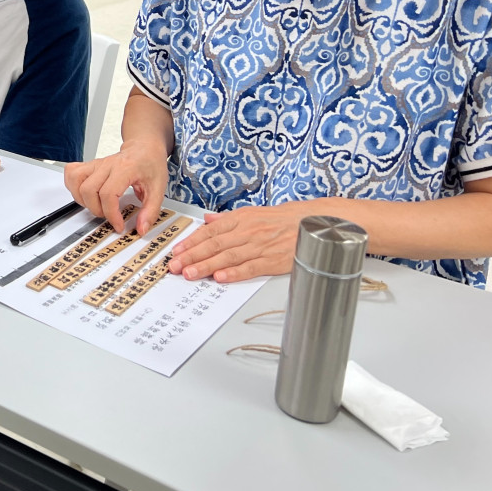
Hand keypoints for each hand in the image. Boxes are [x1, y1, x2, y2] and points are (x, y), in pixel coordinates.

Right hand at [63, 138, 169, 234]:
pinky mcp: (90, 164)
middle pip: (89, 190)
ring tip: (96, 206)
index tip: (118, 224)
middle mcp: (108, 164)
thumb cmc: (150, 164)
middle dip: (96, 210)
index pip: (108, 193)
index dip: (111, 214)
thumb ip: (150, 210)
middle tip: (109, 216)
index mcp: (125, 168)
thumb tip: (141, 228)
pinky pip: (72, 172)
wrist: (144, 147)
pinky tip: (83, 194)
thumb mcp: (158, 189)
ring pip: (76, 181)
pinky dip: (72, 186)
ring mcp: (97, 163)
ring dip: (82, 199)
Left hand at [168, 202, 331, 282]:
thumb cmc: (285, 218)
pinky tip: (220, 277)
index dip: (191, 242)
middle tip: (174, 266)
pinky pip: (251, 267)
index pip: (210, 231)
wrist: (317, 222)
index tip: (176, 251)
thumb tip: (207, 219)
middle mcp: (248, 231)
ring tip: (189, 273)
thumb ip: (229, 219)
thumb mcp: (254, 212)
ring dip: (207, 266)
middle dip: (192, 256)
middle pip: (215, 244)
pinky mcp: (274, 260)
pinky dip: (234, 273)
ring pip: (228, 256)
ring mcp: (261, 246)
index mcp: (242, 219)